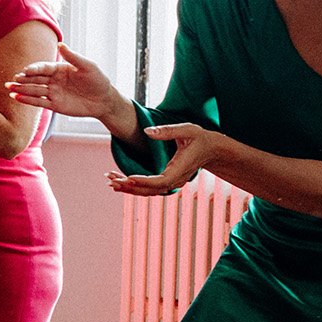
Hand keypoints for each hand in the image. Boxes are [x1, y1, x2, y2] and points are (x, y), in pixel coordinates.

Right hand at [8, 42, 121, 120]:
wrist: (104, 100)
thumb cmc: (98, 80)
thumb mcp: (88, 66)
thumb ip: (73, 57)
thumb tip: (60, 44)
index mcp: (59, 69)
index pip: (43, 68)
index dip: (34, 69)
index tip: (25, 71)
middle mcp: (53, 80)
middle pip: (35, 79)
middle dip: (23, 79)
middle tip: (13, 79)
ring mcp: (53, 93)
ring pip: (34, 90)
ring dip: (21, 89)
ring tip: (8, 88)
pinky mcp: (55, 105)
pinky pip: (39, 102)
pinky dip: (27, 100)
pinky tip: (16, 98)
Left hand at [107, 123, 222, 196]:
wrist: (211, 150)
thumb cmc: (200, 138)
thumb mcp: (187, 130)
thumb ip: (167, 130)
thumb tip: (146, 131)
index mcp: (180, 169)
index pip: (161, 181)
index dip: (145, 181)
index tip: (129, 178)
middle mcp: (175, 180)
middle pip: (151, 190)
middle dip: (130, 187)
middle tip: (111, 181)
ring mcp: (171, 183)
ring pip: (147, 191)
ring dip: (128, 188)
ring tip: (110, 181)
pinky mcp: (166, 182)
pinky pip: (148, 188)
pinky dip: (134, 186)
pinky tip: (119, 182)